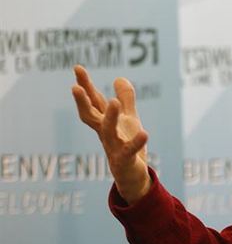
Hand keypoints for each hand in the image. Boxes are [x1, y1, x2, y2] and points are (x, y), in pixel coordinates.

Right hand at [71, 65, 151, 202]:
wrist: (132, 176)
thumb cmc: (127, 145)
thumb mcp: (129, 119)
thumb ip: (126, 99)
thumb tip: (119, 77)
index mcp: (105, 122)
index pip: (94, 101)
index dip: (85, 85)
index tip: (77, 68)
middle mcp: (105, 133)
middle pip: (90, 115)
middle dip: (82, 102)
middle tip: (74, 87)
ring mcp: (113, 147)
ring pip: (108, 131)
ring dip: (110, 117)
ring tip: (115, 102)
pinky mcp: (124, 160)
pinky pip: (129, 151)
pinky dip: (136, 143)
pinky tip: (145, 133)